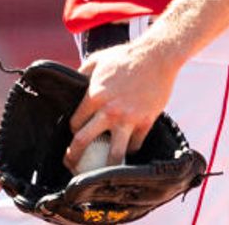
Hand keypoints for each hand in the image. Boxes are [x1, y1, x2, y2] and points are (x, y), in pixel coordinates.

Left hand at [66, 43, 179, 169]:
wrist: (156, 57)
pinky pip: (135, 145)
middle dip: (75, 156)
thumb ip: (81, 73)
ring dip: (105, 165)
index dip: (72, 131)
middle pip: (85, 141)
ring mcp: (129, 118)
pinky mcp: (146, 122)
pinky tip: (125, 152)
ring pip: (114, 153)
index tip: (74, 134)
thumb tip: (72, 83)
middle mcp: (109, 110)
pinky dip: (130, 151)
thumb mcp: (97, 60)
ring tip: (100, 173)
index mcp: (94, 95)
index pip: (76, 123)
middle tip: (71, 164)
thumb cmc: (125, 56)